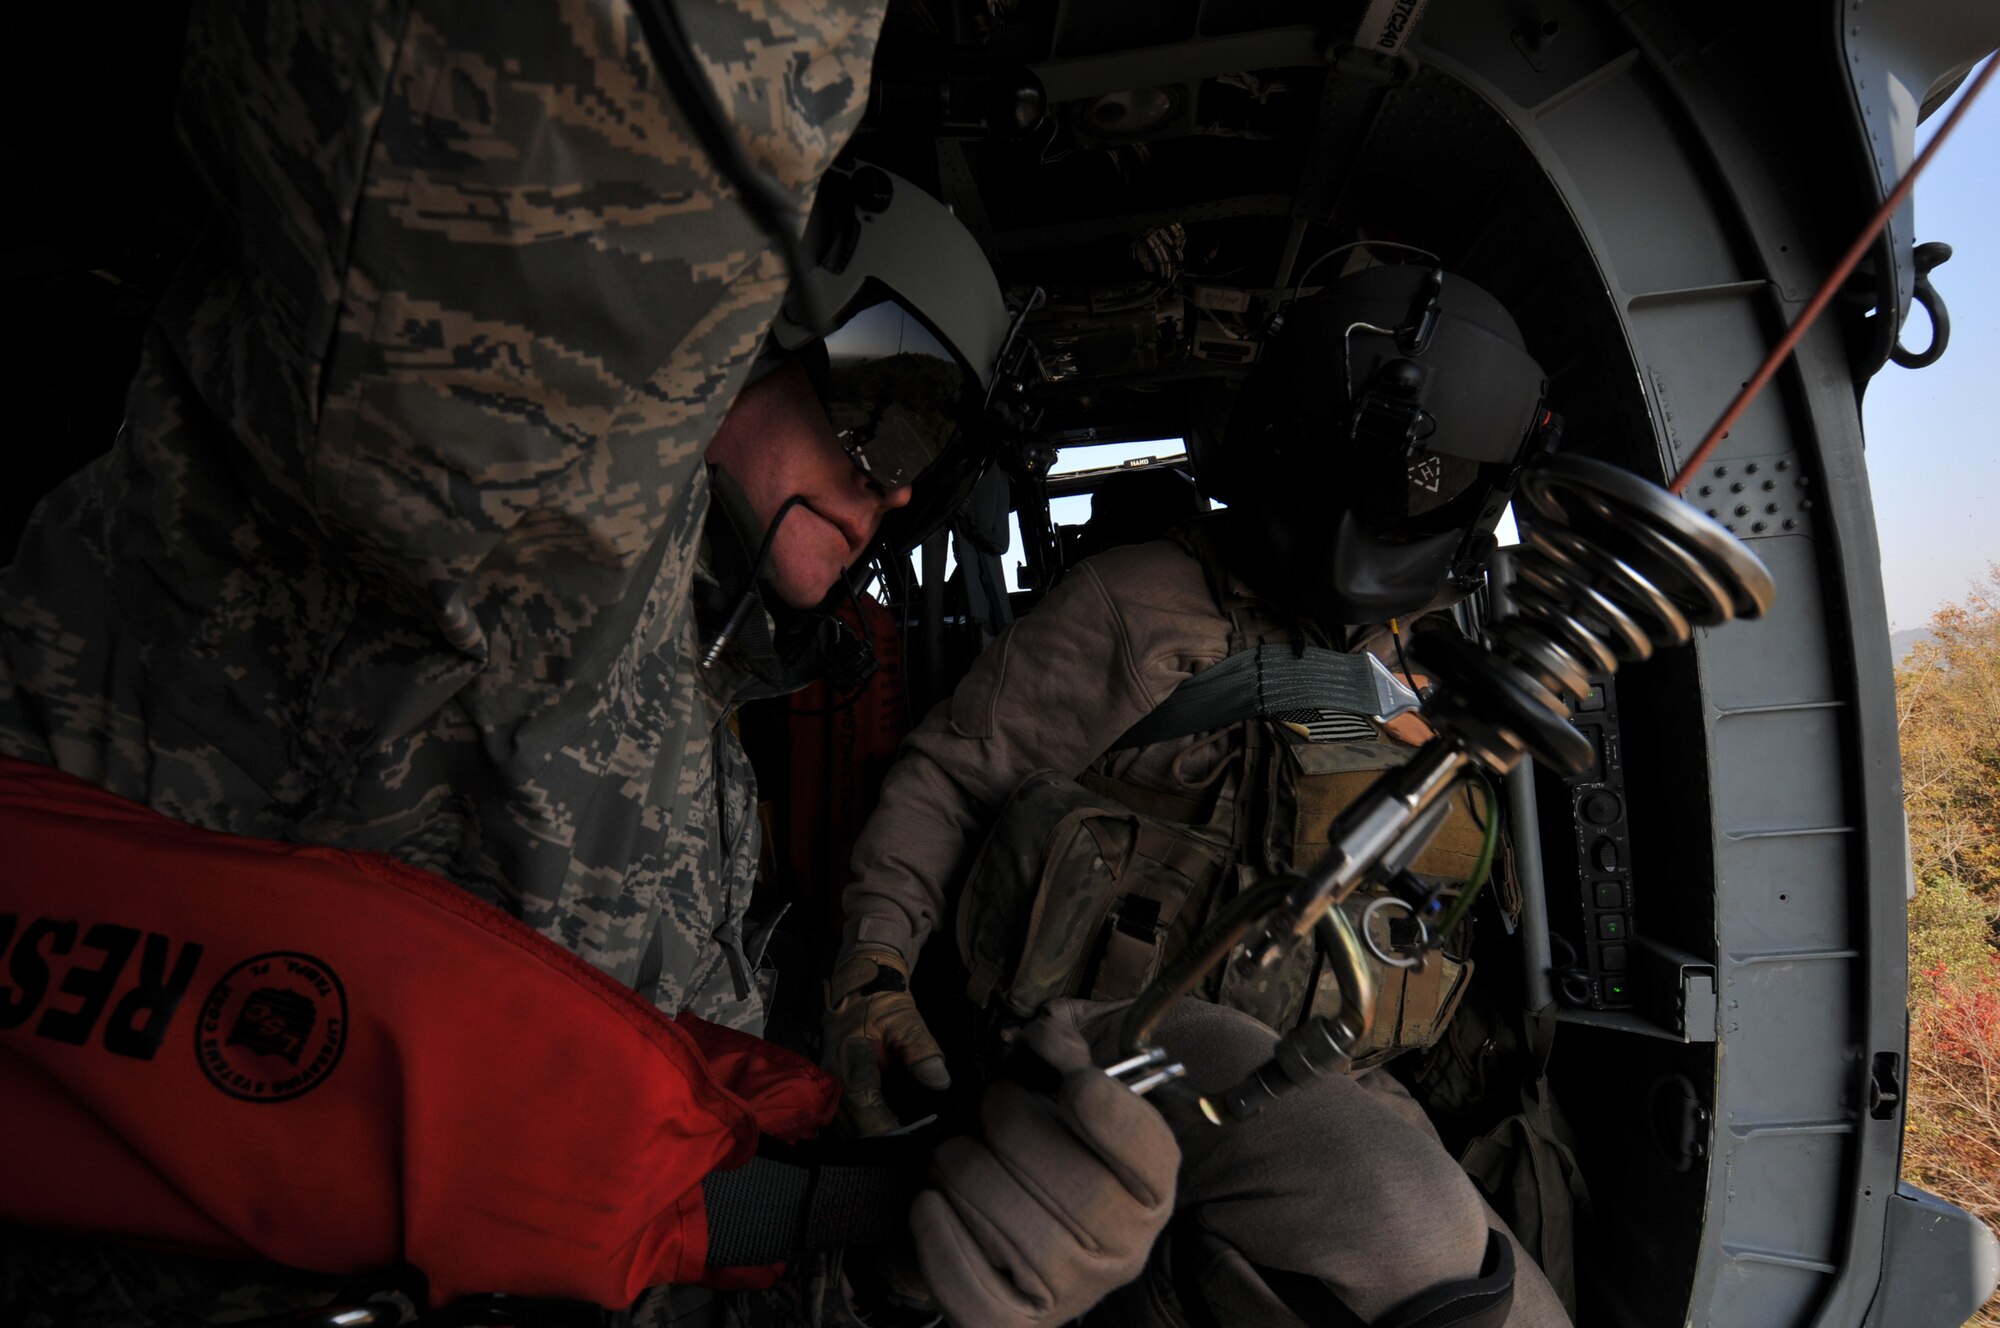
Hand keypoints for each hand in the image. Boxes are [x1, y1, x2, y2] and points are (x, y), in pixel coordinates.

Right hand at [823, 947, 949, 1134]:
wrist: (859, 988)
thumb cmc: (882, 1002)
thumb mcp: (907, 1020)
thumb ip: (923, 1051)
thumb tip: (940, 1082)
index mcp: (849, 1055)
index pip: (862, 1098)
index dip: (881, 1123)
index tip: (904, 1136)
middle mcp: (832, 1074)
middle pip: (849, 1121)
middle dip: (877, 1138)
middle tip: (909, 1146)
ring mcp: (828, 1083)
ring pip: (843, 1125)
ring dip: (868, 1136)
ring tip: (900, 1143)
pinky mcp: (831, 1089)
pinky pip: (842, 1118)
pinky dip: (862, 1128)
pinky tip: (884, 1133)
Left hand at [912, 1013, 1179, 1327]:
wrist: (1024, 1234)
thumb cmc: (1053, 1151)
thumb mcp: (1077, 1098)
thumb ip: (1072, 1056)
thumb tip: (1046, 1032)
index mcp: (1153, 1187)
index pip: (1141, 1142)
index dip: (1099, 1099)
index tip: (1068, 1079)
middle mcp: (1125, 1246)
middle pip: (1062, 1176)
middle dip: (1006, 1121)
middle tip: (988, 1108)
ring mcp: (1073, 1289)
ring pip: (1003, 1220)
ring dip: (959, 1170)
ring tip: (955, 1156)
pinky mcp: (1018, 1322)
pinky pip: (969, 1287)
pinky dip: (938, 1237)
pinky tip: (930, 1202)